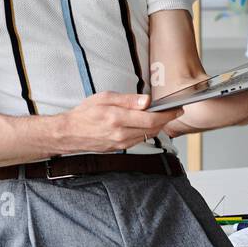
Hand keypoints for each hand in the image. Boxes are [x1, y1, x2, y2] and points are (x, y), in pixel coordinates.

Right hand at [59, 91, 184, 152]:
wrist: (70, 133)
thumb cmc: (85, 113)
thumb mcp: (104, 98)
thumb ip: (127, 99)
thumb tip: (147, 100)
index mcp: (117, 118)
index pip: (150, 118)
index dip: (167, 114)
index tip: (177, 108)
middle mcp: (121, 134)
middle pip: (153, 128)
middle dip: (167, 119)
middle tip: (175, 111)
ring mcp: (121, 143)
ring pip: (148, 135)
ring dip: (158, 126)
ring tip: (163, 115)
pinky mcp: (120, 148)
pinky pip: (139, 140)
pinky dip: (147, 131)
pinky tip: (147, 123)